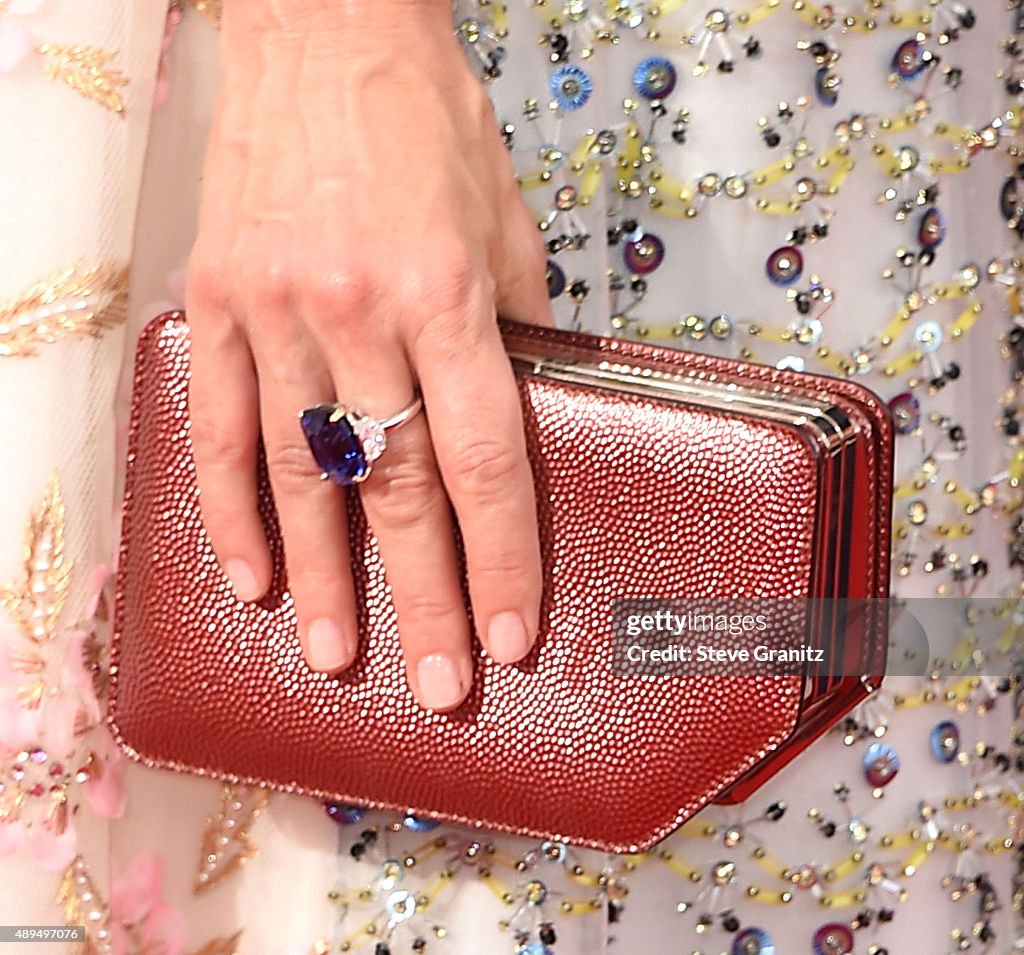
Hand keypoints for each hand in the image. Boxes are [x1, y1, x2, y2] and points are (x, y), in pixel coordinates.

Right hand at [186, 0, 551, 710]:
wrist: (324, 30)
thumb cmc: (427, 121)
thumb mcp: (507, 222)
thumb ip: (519, 332)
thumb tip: (527, 417)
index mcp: (447, 293)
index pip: (484, 459)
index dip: (503, 557)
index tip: (514, 629)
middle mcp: (359, 309)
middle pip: (400, 487)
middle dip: (426, 598)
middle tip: (442, 683)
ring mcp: (276, 308)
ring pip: (303, 473)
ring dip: (325, 576)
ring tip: (339, 655)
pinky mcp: (218, 300)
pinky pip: (222, 424)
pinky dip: (233, 507)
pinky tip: (252, 573)